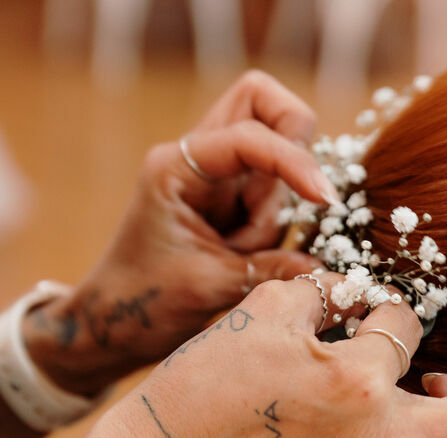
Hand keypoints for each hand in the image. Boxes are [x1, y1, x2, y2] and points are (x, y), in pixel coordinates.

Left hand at [24, 71, 337, 394]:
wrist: (114, 325)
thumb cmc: (146, 304)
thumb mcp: (210, 289)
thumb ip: (272, 271)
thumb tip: (332, 273)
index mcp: (177, 167)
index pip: (250, 135)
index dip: (295, 162)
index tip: (325, 201)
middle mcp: (196, 158)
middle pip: (263, 103)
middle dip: (294, 142)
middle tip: (299, 198)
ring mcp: (216, 175)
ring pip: (277, 149)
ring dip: (279, 203)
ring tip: (245, 255)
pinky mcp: (231, 199)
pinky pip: (274, 190)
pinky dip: (278, 218)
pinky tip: (250, 254)